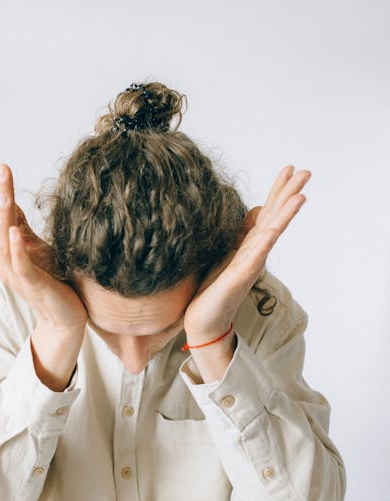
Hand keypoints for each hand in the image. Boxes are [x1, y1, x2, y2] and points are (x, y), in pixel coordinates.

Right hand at [0, 163, 87, 336]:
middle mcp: (4, 264)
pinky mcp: (34, 286)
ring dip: (3, 215)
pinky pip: (20, 266)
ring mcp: (17, 275)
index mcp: (3, 254)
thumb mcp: (35, 249)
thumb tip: (10, 200)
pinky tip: (15, 231)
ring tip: (5, 193)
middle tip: (2, 168)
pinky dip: (16, 248)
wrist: (65, 318)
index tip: (6, 178)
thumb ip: (21, 228)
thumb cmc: (52, 282)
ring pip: (2, 242)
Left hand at [183, 165, 311, 342]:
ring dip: (285, 216)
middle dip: (289, 195)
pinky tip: (272, 230)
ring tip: (300, 196)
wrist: (204, 322)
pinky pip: (253, 258)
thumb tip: (256, 209)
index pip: (267, 213)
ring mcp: (248, 266)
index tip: (290, 168)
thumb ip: (243, 233)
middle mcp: (254, 254)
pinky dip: (263, 244)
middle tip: (307, 172)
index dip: (277, 191)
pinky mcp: (237, 280)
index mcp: (250, 246)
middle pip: (274, 219)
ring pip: (270, 235)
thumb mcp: (228, 252)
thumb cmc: (214, 290)